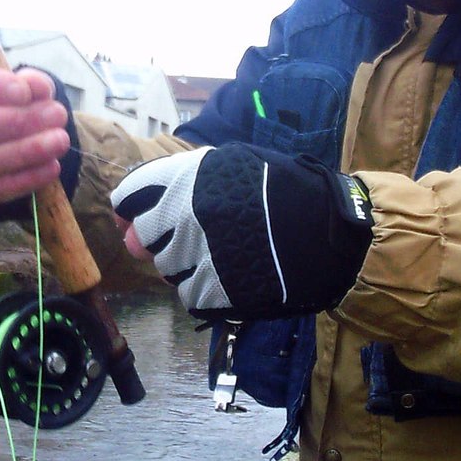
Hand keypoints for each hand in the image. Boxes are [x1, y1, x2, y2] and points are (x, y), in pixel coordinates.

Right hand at [0, 66, 69, 202]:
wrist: (20, 140)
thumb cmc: (21, 107)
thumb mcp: (30, 88)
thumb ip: (33, 84)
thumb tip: (39, 88)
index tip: (24, 93)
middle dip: (17, 122)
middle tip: (58, 114)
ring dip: (26, 152)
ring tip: (61, 140)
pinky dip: (28, 178)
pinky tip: (53, 166)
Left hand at [110, 143, 375, 320]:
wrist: (331, 232)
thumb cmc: (284, 190)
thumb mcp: (234, 165)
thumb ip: (177, 186)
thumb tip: (129, 225)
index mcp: (186, 178)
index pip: (129, 196)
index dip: (136, 207)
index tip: (145, 214)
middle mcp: (182, 216)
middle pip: (145, 236)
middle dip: (165, 237)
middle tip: (200, 235)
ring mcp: (195, 257)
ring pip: (167, 268)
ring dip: (187, 263)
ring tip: (227, 252)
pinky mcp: (211, 294)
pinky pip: (189, 295)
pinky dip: (206, 289)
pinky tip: (234, 275)